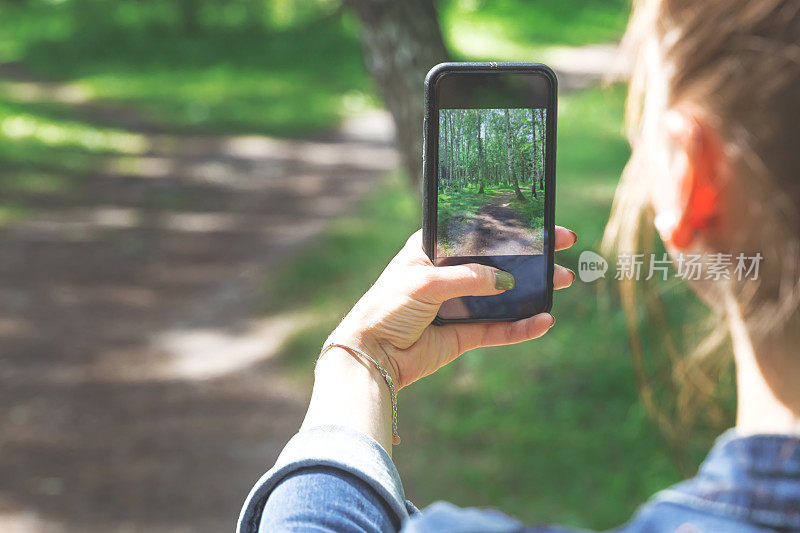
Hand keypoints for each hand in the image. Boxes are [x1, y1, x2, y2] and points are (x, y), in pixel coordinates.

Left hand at [325, 227, 577, 388]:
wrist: (372, 354)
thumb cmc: (387, 307)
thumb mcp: (426, 283)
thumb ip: (468, 278)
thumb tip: (507, 280)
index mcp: (433, 251)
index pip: (477, 232)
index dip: (509, 227)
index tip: (541, 223)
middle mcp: (449, 274)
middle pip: (498, 261)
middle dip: (532, 255)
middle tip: (564, 248)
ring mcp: (459, 304)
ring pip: (505, 295)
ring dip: (534, 289)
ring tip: (563, 282)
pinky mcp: (464, 334)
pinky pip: (500, 329)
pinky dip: (522, 327)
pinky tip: (544, 321)